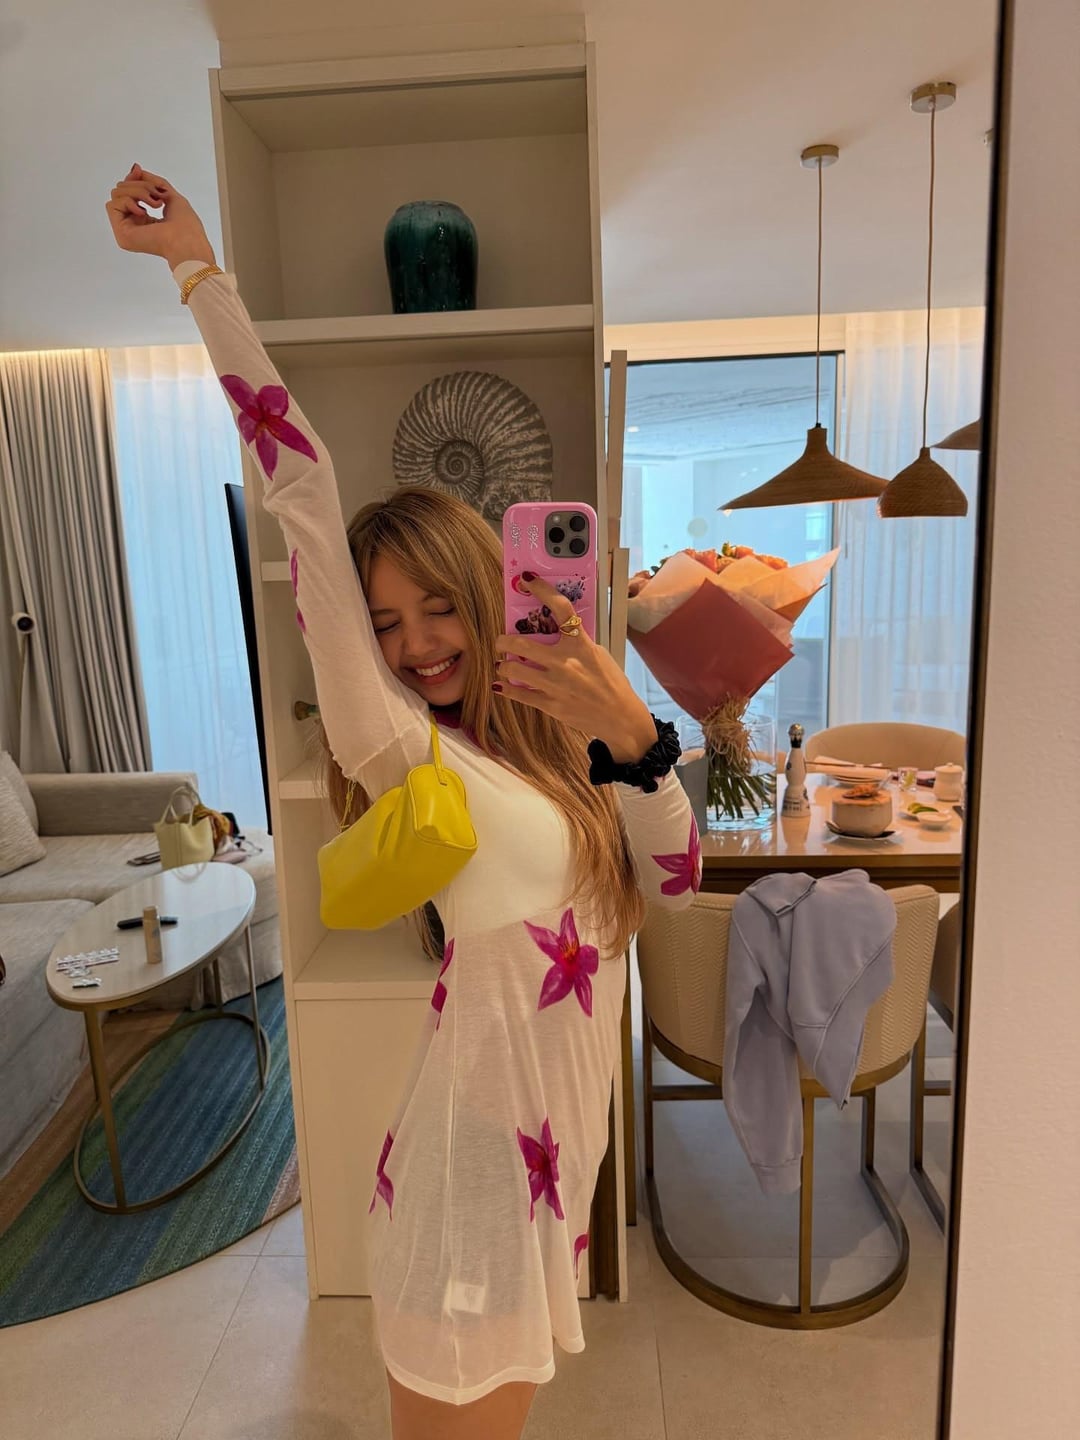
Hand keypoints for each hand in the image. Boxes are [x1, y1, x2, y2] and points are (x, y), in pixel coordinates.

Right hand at [104, 164, 215, 267]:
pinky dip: (128, 202)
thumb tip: (135, 169)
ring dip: (137, 192)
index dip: (132, 179)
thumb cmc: (186, 225)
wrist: (186, 240)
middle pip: (122, 190)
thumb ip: (151, 181)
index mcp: (144, 220)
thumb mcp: (168, 194)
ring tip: (154, 203)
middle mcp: (133, 226)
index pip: (128, 193)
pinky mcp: (121, 233)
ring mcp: (126, 230)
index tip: (138, 170)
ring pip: (117, 195)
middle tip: (156, 197)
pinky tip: (143, 212)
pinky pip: (113, 205)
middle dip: (139, 186)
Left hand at [493, 575, 656, 761]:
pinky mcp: (549, 704)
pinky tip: (502, 684)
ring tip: (504, 664)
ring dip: (503, 665)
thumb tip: (554, 632)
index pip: (561, 609)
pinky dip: (506, 688)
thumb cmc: (611, 683)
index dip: (542, 590)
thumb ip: (576, 643)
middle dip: (503, 640)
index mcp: (580, 645)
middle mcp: (565, 662)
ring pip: (512, 669)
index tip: (528, 580)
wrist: (619, 717)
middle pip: (520, 644)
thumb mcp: (598, 655)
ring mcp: (555, 685)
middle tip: (501, 641)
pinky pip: (518, 694)